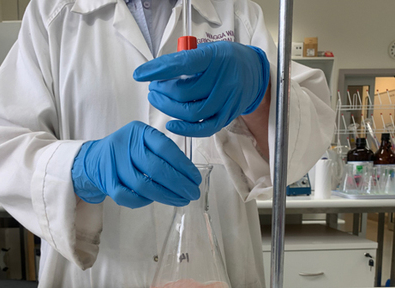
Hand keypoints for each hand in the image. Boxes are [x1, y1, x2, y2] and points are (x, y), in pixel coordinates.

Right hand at [71, 121, 200, 208]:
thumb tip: (189, 175)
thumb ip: (162, 152)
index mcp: (138, 132)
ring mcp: (113, 164)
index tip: (195, 178)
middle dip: (179, 184)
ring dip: (166, 196)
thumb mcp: (143, 141)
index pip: (165, 148)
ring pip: (143, 185)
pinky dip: (144, 201)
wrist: (95, 159)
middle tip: (193, 193)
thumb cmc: (127, 151)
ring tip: (181, 200)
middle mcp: (124, 145)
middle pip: (155, 168)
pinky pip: (129, 197)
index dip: (183, 165)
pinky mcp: (106, 182)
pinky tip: (157, 200)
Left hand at [133, 41, 269, 137]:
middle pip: (184, 92)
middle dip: (162, 91)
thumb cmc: (224, 60)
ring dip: (168, 108)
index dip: (159, 70)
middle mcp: (223, 79)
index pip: (183, 64)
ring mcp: (227, 100)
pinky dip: (186, 129)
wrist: (254, 73)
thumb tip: (157, 71)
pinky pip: (205, 128)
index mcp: (215, 57)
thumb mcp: (207, 50)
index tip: (140, 75)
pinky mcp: (227, 116)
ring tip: (158, 99)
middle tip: (153, 87)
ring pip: (191, 112)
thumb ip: (185, 60)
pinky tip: (171, 124)